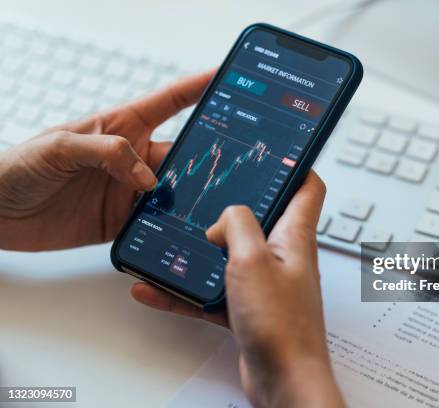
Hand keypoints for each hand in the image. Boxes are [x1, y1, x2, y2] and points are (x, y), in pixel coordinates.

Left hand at [0, 70, 213, 250]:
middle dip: (205, 156)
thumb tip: (148, 179)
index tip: (225, 79)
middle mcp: (130, 158)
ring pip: (173, 192)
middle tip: (232, 163)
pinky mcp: (119, 221)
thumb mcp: (60, 146)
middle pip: (180, 153)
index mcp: (121, 127)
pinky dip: (169, 228)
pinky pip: (153, 224)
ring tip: (211, 203)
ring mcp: (127, 190)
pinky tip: (181, 230)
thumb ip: (107, 153)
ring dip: (189, 197)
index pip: (169, 103)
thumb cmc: (17, 166)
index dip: (198, 88)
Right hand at [132, 172, 344, 406]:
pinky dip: (188, 289)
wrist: (284, 380)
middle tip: (208, 195)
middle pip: (262, 218)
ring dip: (203, 250)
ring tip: (174, 241)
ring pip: (231, 256)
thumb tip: (225, 216)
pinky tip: (158, 288)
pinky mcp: (248, 308)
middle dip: (234, 206)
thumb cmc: (281, 325)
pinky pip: (214, 291)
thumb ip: (238, 226)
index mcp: (293, 236)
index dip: (296, 165)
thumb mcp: (252, 260)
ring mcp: (265, 283)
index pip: (308, 187)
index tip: (275, 152)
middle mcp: (282, 256)